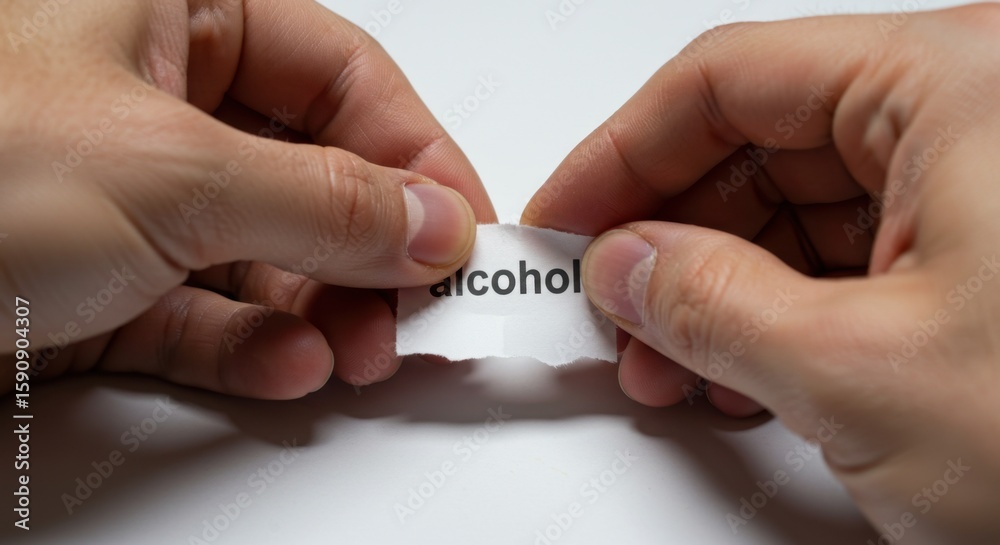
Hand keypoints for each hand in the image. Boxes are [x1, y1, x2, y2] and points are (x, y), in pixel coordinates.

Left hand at [0, 0, 495, 398]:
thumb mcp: (169, 173)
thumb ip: (327, 201)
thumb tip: (433, 221)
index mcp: (170, 9)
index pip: (342, 75)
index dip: (416, 154)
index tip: (462, 231)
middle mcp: (153, 98)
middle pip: (315, 171)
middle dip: (370, 251)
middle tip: (412, 311)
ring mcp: (128, 195)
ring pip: (267, 253)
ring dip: (320, 310)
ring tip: (354, 353)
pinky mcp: (100, 281)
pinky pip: (207, 311)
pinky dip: (252, 345)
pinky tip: (288, 366)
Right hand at [524, 5, 999, 541]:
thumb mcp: (861, 374)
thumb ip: (707, 305)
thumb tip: (621, 267)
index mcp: (960, 82)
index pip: (727, 80)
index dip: (621, 152)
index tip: (565, 216)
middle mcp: (981, 112)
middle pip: (760, 142)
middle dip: (670, 236)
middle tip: (614, 309)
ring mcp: (992, 182)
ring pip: (802, 207)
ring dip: (721, 286)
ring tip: (675, 362)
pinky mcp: (996, 252)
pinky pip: (854, 257)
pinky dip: (786, 313)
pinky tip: (749, 368)